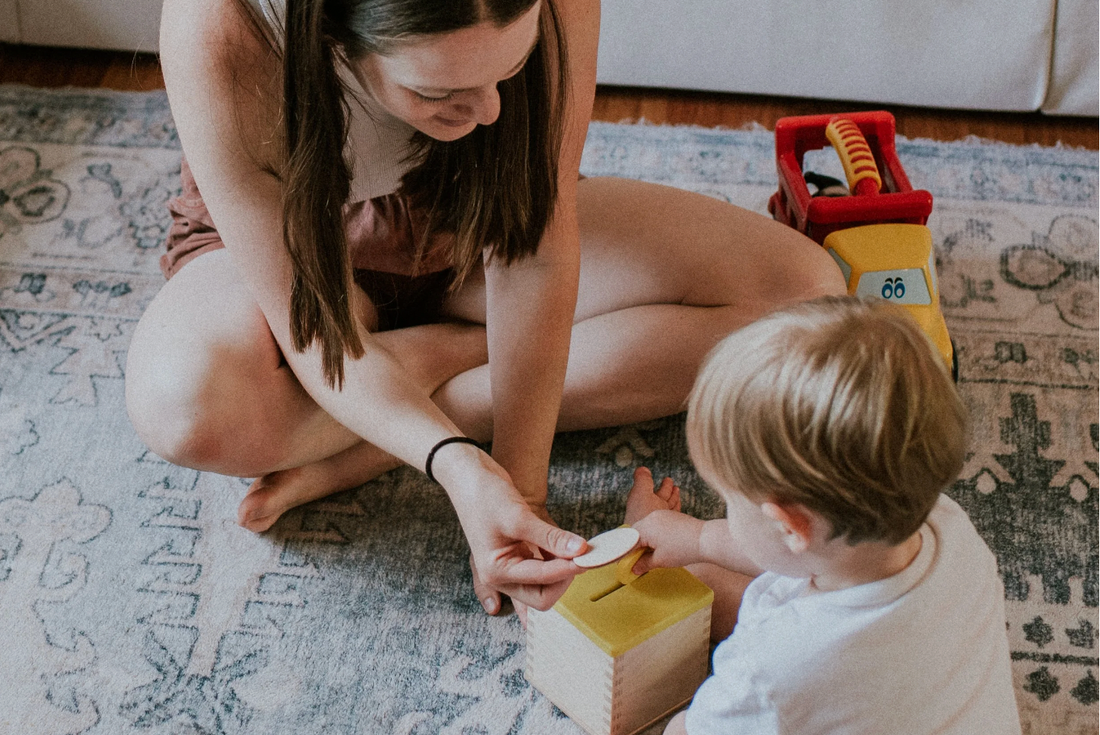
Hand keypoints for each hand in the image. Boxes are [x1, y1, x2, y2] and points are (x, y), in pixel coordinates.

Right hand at [439, 447, 586, 613]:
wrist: (470, 476)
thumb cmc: (485, 496)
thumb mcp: (519, 517)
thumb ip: (551, 538)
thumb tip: (580, 550)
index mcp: (496, 571)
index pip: (542, 581)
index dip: (569, 568)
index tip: (589, 555)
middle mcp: (501, 576)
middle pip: (542, 596)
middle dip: (564, 579)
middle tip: (583, 557)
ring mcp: (509, 567)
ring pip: (544, 585)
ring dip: (563, 571)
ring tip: (580, 551)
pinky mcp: (517, 556)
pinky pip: (542, 570)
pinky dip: (557, 562)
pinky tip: (567, 547)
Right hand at [631, 508, 705, 574]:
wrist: (706, 539)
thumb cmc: (682, 550)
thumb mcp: (660, 561)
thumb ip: (643, 564)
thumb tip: (633, 569)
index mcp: (645, 527)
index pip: (629, 540)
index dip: (627, 553)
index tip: (627, 563)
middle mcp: (651, 517)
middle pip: (637, 532)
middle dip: (637, 546)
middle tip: (640, 560)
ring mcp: (663, 514)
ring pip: (648, 527)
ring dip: (647, 540)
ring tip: (653, 554)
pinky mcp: (672, 515)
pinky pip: (657, 524)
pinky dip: (656, 534)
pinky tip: (663, 545)